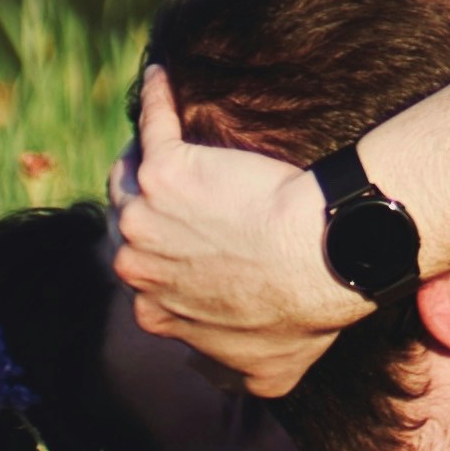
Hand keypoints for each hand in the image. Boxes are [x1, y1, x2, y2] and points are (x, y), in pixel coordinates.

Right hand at [110, 69, 359, 397]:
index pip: (147, 272)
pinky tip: (162, 76)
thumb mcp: (264, 372)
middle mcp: (135, 261)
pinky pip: (155, 123)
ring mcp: (146, 211)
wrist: (316, 258)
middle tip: (179, 188)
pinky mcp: (169, 167)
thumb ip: (229, 374)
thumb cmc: (301, 313)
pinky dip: (156, 97)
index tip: (191, 237)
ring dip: (143, 156)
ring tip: (162, 138)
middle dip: (150, 205)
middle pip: (133, 220)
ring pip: (133, 174)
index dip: (168, 251)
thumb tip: (210, 368)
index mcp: (152, 306)